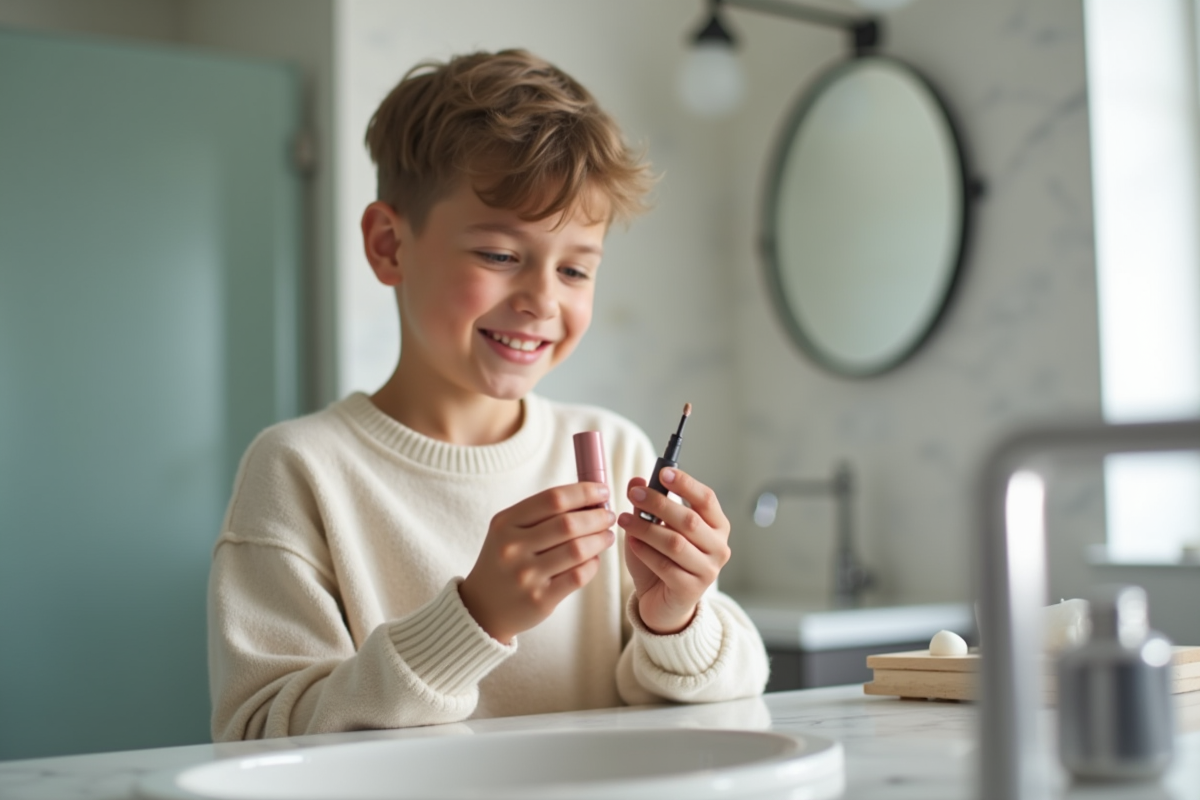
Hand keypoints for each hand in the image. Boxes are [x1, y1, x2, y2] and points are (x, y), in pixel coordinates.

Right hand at [459, 482, 614, 643]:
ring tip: (606, 536)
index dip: (584, 492)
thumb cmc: (504, 560)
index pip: (553, 499)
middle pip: (569, 524)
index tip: (602, 492)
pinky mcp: (540, 600)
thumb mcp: (508, 530)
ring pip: (578, 550)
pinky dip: (592, 564)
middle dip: (597, 517)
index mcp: (505, 523)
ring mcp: (526, 576)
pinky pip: (578, 576)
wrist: (482, 608)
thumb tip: (589, 498)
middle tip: (608, 516)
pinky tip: (594, 559)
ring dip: (600, 540)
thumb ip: (542, 513)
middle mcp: (513, 548)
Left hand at [619, 468, 730, 634]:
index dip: (686, 484)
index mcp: (716, 526)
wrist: (661, 603)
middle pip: (689, 519)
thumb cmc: (660, 559)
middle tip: (633, 494)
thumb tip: (636, 479)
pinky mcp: (691, 590)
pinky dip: (645, 552)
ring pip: (675, 543)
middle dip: (659, 503)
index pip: (706, 499)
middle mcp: (718, 547)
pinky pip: (666, 566)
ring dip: (646, 528)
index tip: (663, 473)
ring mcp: (708, 570)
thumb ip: (647, 506)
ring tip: (622, 519)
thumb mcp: (652, 528)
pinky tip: (631, 543)